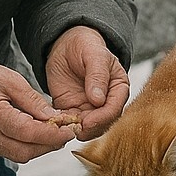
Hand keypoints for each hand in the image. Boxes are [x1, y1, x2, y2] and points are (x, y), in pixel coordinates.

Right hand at [0, 51, 75, 162]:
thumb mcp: (8, 78)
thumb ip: (32, 100)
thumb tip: (55, 117)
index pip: (29, 133)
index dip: (53, 135)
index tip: (70, 130)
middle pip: (26, 152)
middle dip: (50, 144)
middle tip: (67, 131)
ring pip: (19, 155)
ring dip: (39, 147)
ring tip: (54, 131)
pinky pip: (9, 152)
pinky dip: (25, 145)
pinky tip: (34, 132)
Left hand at [45, 26, 129, 141]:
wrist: (66, 46)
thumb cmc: (86, 45)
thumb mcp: (94, 55)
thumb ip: (97, 75)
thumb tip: (99, 100)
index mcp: (118, 87)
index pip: (115, 108)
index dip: (102, 118)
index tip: (88, 121)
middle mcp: (106, 101)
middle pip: (103, 123)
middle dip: (90, 128)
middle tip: (75, 128)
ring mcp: (90, 108)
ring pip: (88, 128)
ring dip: (77, 130)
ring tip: (64, 126)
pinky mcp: (73, 110)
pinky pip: (70, 123)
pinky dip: (64, 126)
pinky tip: (56, 122)